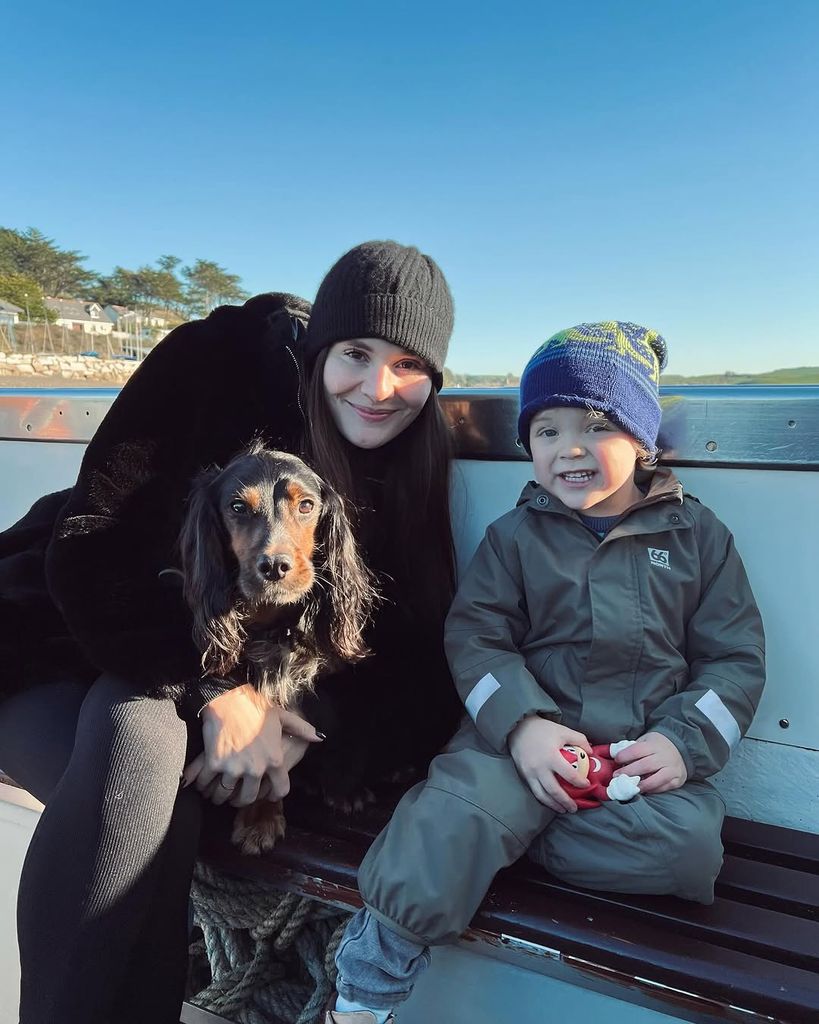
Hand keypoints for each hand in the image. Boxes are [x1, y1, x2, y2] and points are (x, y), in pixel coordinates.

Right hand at [182, 684, 321, 806]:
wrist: (228, 698)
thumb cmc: (256, 707)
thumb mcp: (282, 717)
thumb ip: (301, 730)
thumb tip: (320, 738)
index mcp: (274, 759)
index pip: (280, 790)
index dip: (273, 794)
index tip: (266, 794)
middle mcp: (255, 768)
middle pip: (248, 798)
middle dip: (241, 799)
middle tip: (236, 794)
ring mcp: (234, 767)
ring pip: (225, 795)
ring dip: (219, 796)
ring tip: (216, 792)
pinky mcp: (214, 763)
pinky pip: (206, 784)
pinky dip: (202, 785)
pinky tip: (202, 784)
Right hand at [508, 715, 591, 813]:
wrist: (519, 728)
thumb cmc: (543, 730)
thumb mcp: (563, 731)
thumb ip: (579, 740)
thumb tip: (591, 753)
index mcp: (551, 756)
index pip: (569, 774)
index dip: (580, 782)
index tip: (586, 785)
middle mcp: (539, 767)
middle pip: (554, 790)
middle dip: (566, 802)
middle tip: (574, 808)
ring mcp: (530, 773)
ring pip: (542, 795)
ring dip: (554, 805)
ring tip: (563, 809)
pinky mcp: (523, 775)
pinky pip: (534, 791)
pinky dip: (544, 799)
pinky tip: (550, 802)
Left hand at [613, 731, 686, 794]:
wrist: (681, 749)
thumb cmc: (657, 745)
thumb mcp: (646, 740)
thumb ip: (633, 748)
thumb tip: (616, 757)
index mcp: (655, 745)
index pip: (638, 750)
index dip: (625, 755)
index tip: (616, 760)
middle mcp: (665, 757)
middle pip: (645, 765)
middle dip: (629, 772)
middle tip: (617, 776)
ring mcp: (672, 769)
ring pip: (655, 780)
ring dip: (640, 785)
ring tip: (629, 787)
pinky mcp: (677, 780)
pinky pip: (663, 788)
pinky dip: (651, 790)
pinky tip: (642, 790)